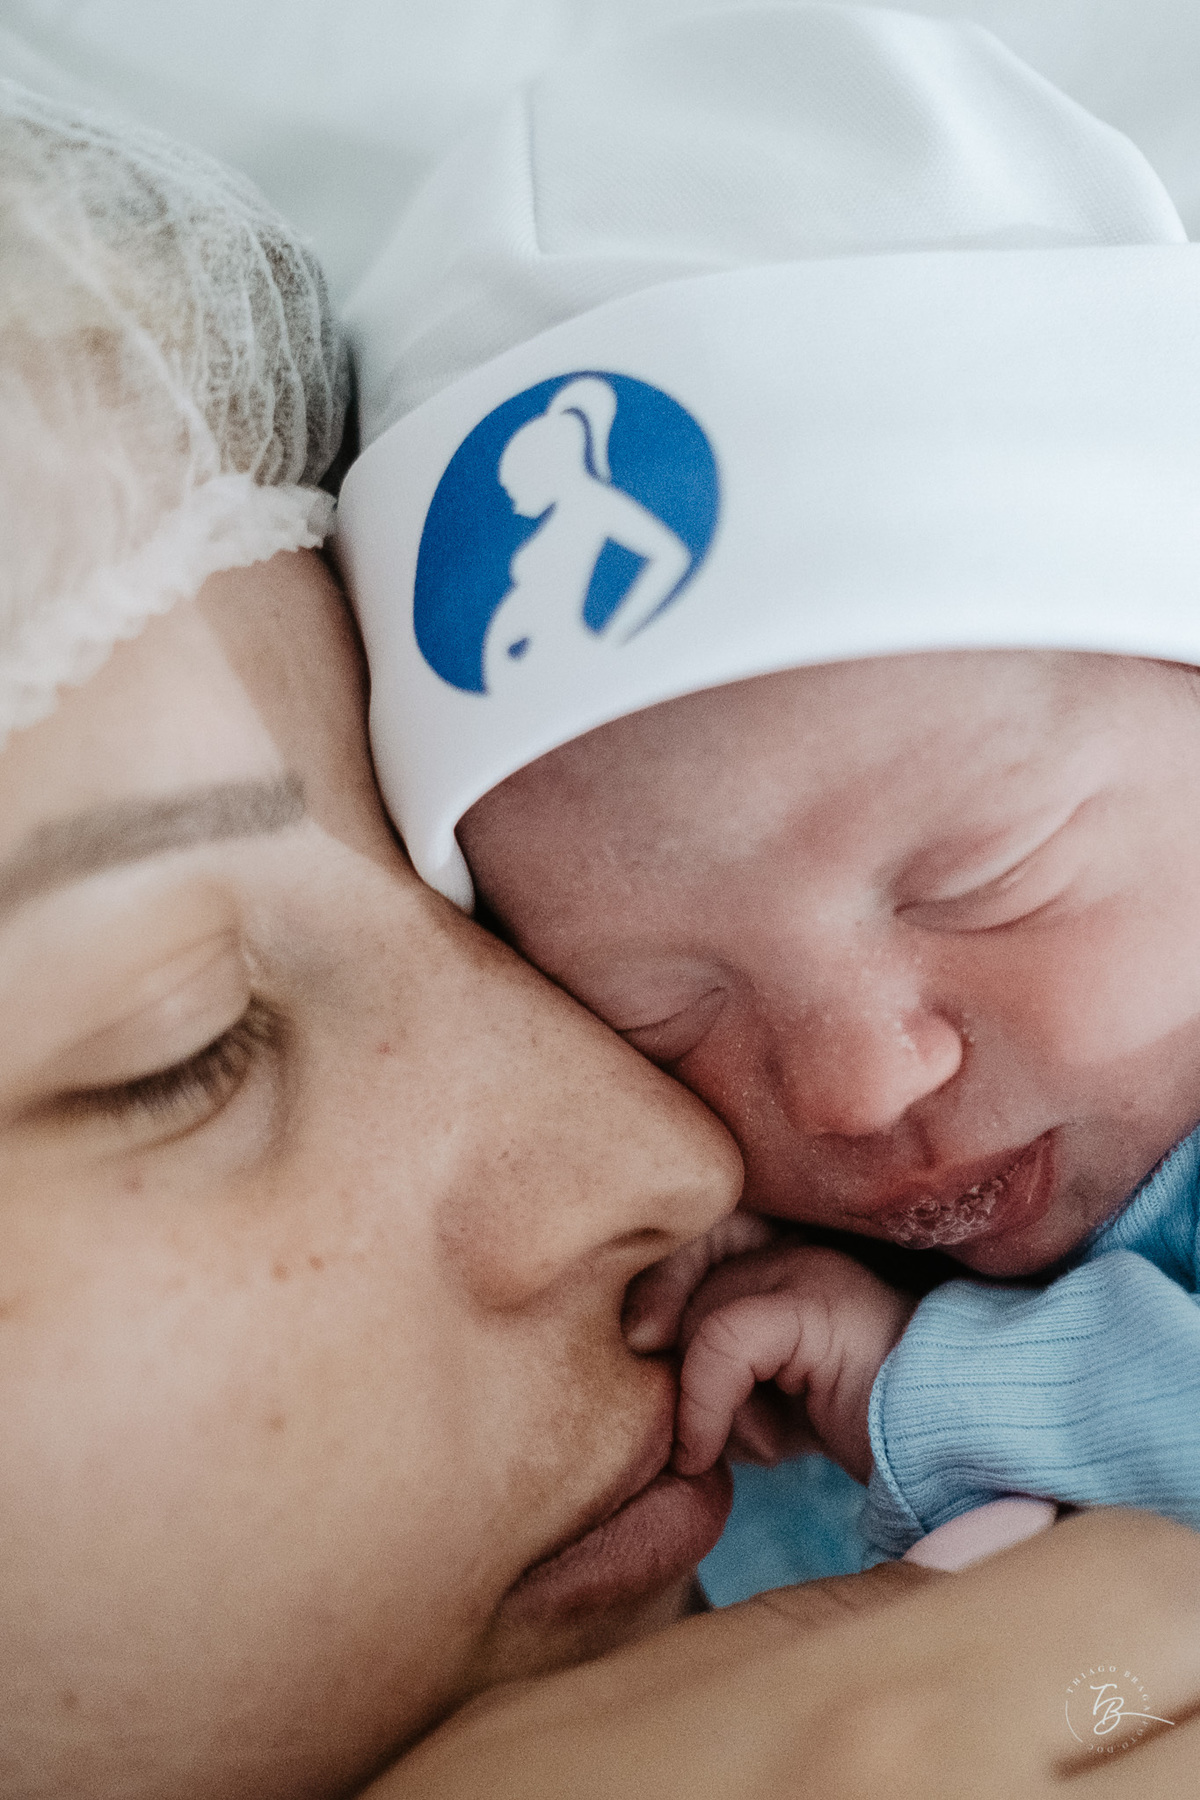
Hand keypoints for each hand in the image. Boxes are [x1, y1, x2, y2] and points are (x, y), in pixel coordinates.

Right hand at [372, 1510, 1199, 1797]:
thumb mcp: (647, 1683)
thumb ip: (843, 1615)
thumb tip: (1010, 1546)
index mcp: (890, 1720)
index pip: (1159, 1590)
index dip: (1143, 1576)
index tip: (1091, 1587)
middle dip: (1173, 1680)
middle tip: (1099, 1688)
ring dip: (1155, 1764)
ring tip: (1074, 1751)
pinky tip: (1031, 1798)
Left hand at [628, 1225, 914, 1482]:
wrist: (952, 1440)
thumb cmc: (858, 1424)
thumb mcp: (766, 1397)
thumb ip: (710, 1368)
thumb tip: (635, 1353)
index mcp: (782, 1249)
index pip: (684, 1243)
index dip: (653, 1297)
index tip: (643, 1360)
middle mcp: (792, 1244)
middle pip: (677, 1277)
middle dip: (668, 1358)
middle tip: (683, 1427)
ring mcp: (808, 1267)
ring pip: (693, 1317)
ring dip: (698, 1398)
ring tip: (748, 1440)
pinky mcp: (818, 1305)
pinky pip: (721, 1343)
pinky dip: (701, 1405)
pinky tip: (707, 1451)